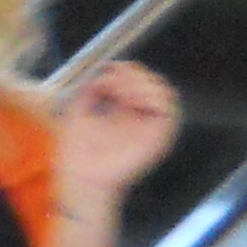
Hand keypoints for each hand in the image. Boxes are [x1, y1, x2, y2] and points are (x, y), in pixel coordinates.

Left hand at [52, 57, 180, 211]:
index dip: (127, 69)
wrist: (80, 178)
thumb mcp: (77, 111)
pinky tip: (130, 100)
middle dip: (133, 74)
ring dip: (143, 84)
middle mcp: (141, 117)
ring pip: (165, 92)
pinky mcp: (158, 138)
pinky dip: (153, 98)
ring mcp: (151, 127)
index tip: (108, 68)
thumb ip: (91, 89)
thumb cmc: (77, 152)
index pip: (138, 79)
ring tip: (121, 92)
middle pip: (152, 81)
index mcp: (123, 110)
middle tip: (112, 82)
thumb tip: (105, 71)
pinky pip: (169, 111)